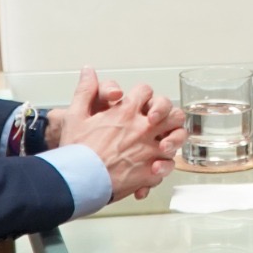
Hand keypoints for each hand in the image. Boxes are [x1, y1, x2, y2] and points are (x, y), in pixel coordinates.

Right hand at [58, 68, 186, 201]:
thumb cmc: (76, 151)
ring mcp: (149, 151)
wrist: (78, 181)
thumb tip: (88, 70)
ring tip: (162, 144)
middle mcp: (142, 129)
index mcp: (126, 112)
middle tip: (157, 121)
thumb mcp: (75, 115)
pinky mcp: (150, 173)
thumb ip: (85, 90)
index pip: (146, 91)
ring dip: (173, 139)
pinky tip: (153, 167)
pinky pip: (167, 165)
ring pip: (177, 138)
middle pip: (171, 112)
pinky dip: (163, 166)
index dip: (143, 94)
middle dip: (167, 114)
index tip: (138, 102)